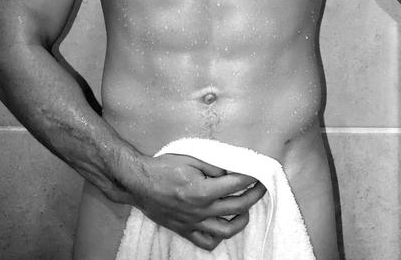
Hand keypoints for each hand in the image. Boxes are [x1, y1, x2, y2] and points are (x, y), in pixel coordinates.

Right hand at [130, 153, 265, 251]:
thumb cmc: (163, 168)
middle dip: (254, 196)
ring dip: (241, 220)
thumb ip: (214, 165)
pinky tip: (223, 225)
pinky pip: (207, 241)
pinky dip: (219, 237)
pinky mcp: (185, 230)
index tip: (259, 172)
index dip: (251, 177)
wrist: (140, 183)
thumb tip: (231, 171)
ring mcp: (194, 223)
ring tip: (246, 209)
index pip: (236, 184)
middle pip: (237, 207)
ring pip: (226, 230)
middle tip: (260, 187)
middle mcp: (200, 210)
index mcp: (202, 190)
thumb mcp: (190, 158)